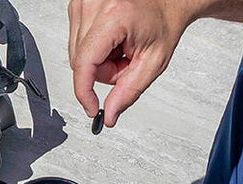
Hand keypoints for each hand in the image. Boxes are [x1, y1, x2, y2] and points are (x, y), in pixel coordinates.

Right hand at [69, 0, 196, 126]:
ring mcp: (83, 2)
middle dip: (103, 71)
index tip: (91, 107)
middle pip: (80, 61)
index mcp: (114, 15)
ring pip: (77, 54)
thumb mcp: (153, 62)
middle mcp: (93, 4)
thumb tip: (109, 113)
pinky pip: (76, 41)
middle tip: (126, 60)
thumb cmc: (163, 23)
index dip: (85, 91)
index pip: (84, 62)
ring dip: (98, 60)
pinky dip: (94, 48)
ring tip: (121, 47)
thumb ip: (129, 91)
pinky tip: (111, 39)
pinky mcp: (79, 4)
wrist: (166, 2)